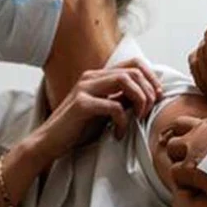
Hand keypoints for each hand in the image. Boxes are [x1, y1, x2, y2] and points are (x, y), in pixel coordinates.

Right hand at [29, 58, 162, 166]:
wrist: (49, 142)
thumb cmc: (78, 128)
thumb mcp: (105, 112)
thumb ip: (122, 100)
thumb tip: (148, 96)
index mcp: (98, 77)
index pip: (133, 64)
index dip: (151, 78)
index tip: (157, 97)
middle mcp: (91, 77)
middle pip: (133, 71)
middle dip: (148, 91)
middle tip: (148, 111)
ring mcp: (85, 89)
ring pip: (125, 80)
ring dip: (139, 100)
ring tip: (138, 118)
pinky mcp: (81, 104)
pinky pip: (114, 106)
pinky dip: (122, 121)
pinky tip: (118, 133)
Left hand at [163, 115, 206, 206]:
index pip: (203, 120)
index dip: (201, 134)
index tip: (206, 147)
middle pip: (180, 125)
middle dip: (183, 139)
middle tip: (191, 155)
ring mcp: (196, 148)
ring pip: (172, 147)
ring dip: (179, 159)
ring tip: (191, 172)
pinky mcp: (190, 170)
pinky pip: (174, 172)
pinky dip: (181, 180)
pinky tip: (193, 188)